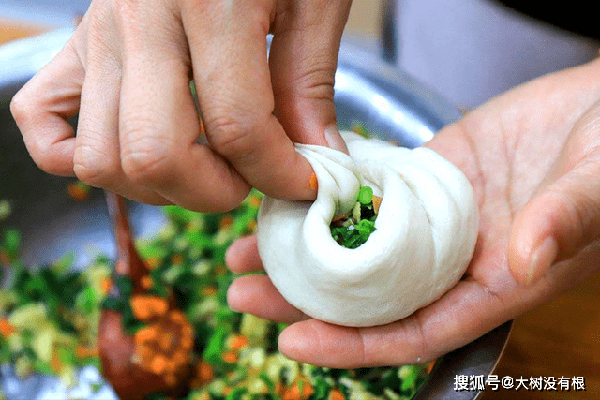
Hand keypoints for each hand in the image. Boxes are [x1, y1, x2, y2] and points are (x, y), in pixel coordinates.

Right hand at [10, 0, 350, 211]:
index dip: (279, 175)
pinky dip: (77, 156)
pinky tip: (133, 150)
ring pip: (101, 158)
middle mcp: (138, 21)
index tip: (301, 183)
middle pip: (153, 154)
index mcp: (208, 3)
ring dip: (159, 188)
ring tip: (204, 167)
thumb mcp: (313, 3)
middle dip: (213, 192)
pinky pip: (42, 122)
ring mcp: (96, 35)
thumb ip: (309, 83)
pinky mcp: (74, 47)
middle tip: (249, 180)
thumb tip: (315, 157)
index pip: (238, 128)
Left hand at [225, 57, 599, 366]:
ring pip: (357, 246)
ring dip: (301, 251)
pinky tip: (285, 197)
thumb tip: (525, 261)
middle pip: (368, 295)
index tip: (293, 341)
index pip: (413, 331)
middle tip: (243, 292)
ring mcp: (433, 217)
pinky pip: (366, 194)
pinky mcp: (422, 175)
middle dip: (305, 300)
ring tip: (244, 250)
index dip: (354, 344)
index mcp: (493, 283)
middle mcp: (453, 258)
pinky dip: (326, 201)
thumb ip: (565, 221)